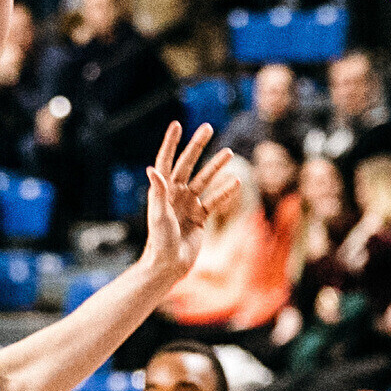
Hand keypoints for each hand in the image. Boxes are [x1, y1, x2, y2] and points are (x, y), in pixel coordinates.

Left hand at [136, 122, 238, 280]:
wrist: (170, 265)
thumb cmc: (160, 241)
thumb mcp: (159, 215)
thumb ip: (158, 192)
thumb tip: (152, 168)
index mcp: (163, 190)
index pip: (166, 161)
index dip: (171, 143)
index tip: (178, 125)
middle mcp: (175, 194)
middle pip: (188, 164)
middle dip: (198, 146)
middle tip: (208, 128)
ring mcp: (188, 205)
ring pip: (205, 180)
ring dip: (216, 166)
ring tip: (229, 153)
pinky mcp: (200, 217)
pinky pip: (215, 201)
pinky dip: (225, 192)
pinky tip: (237, 182)